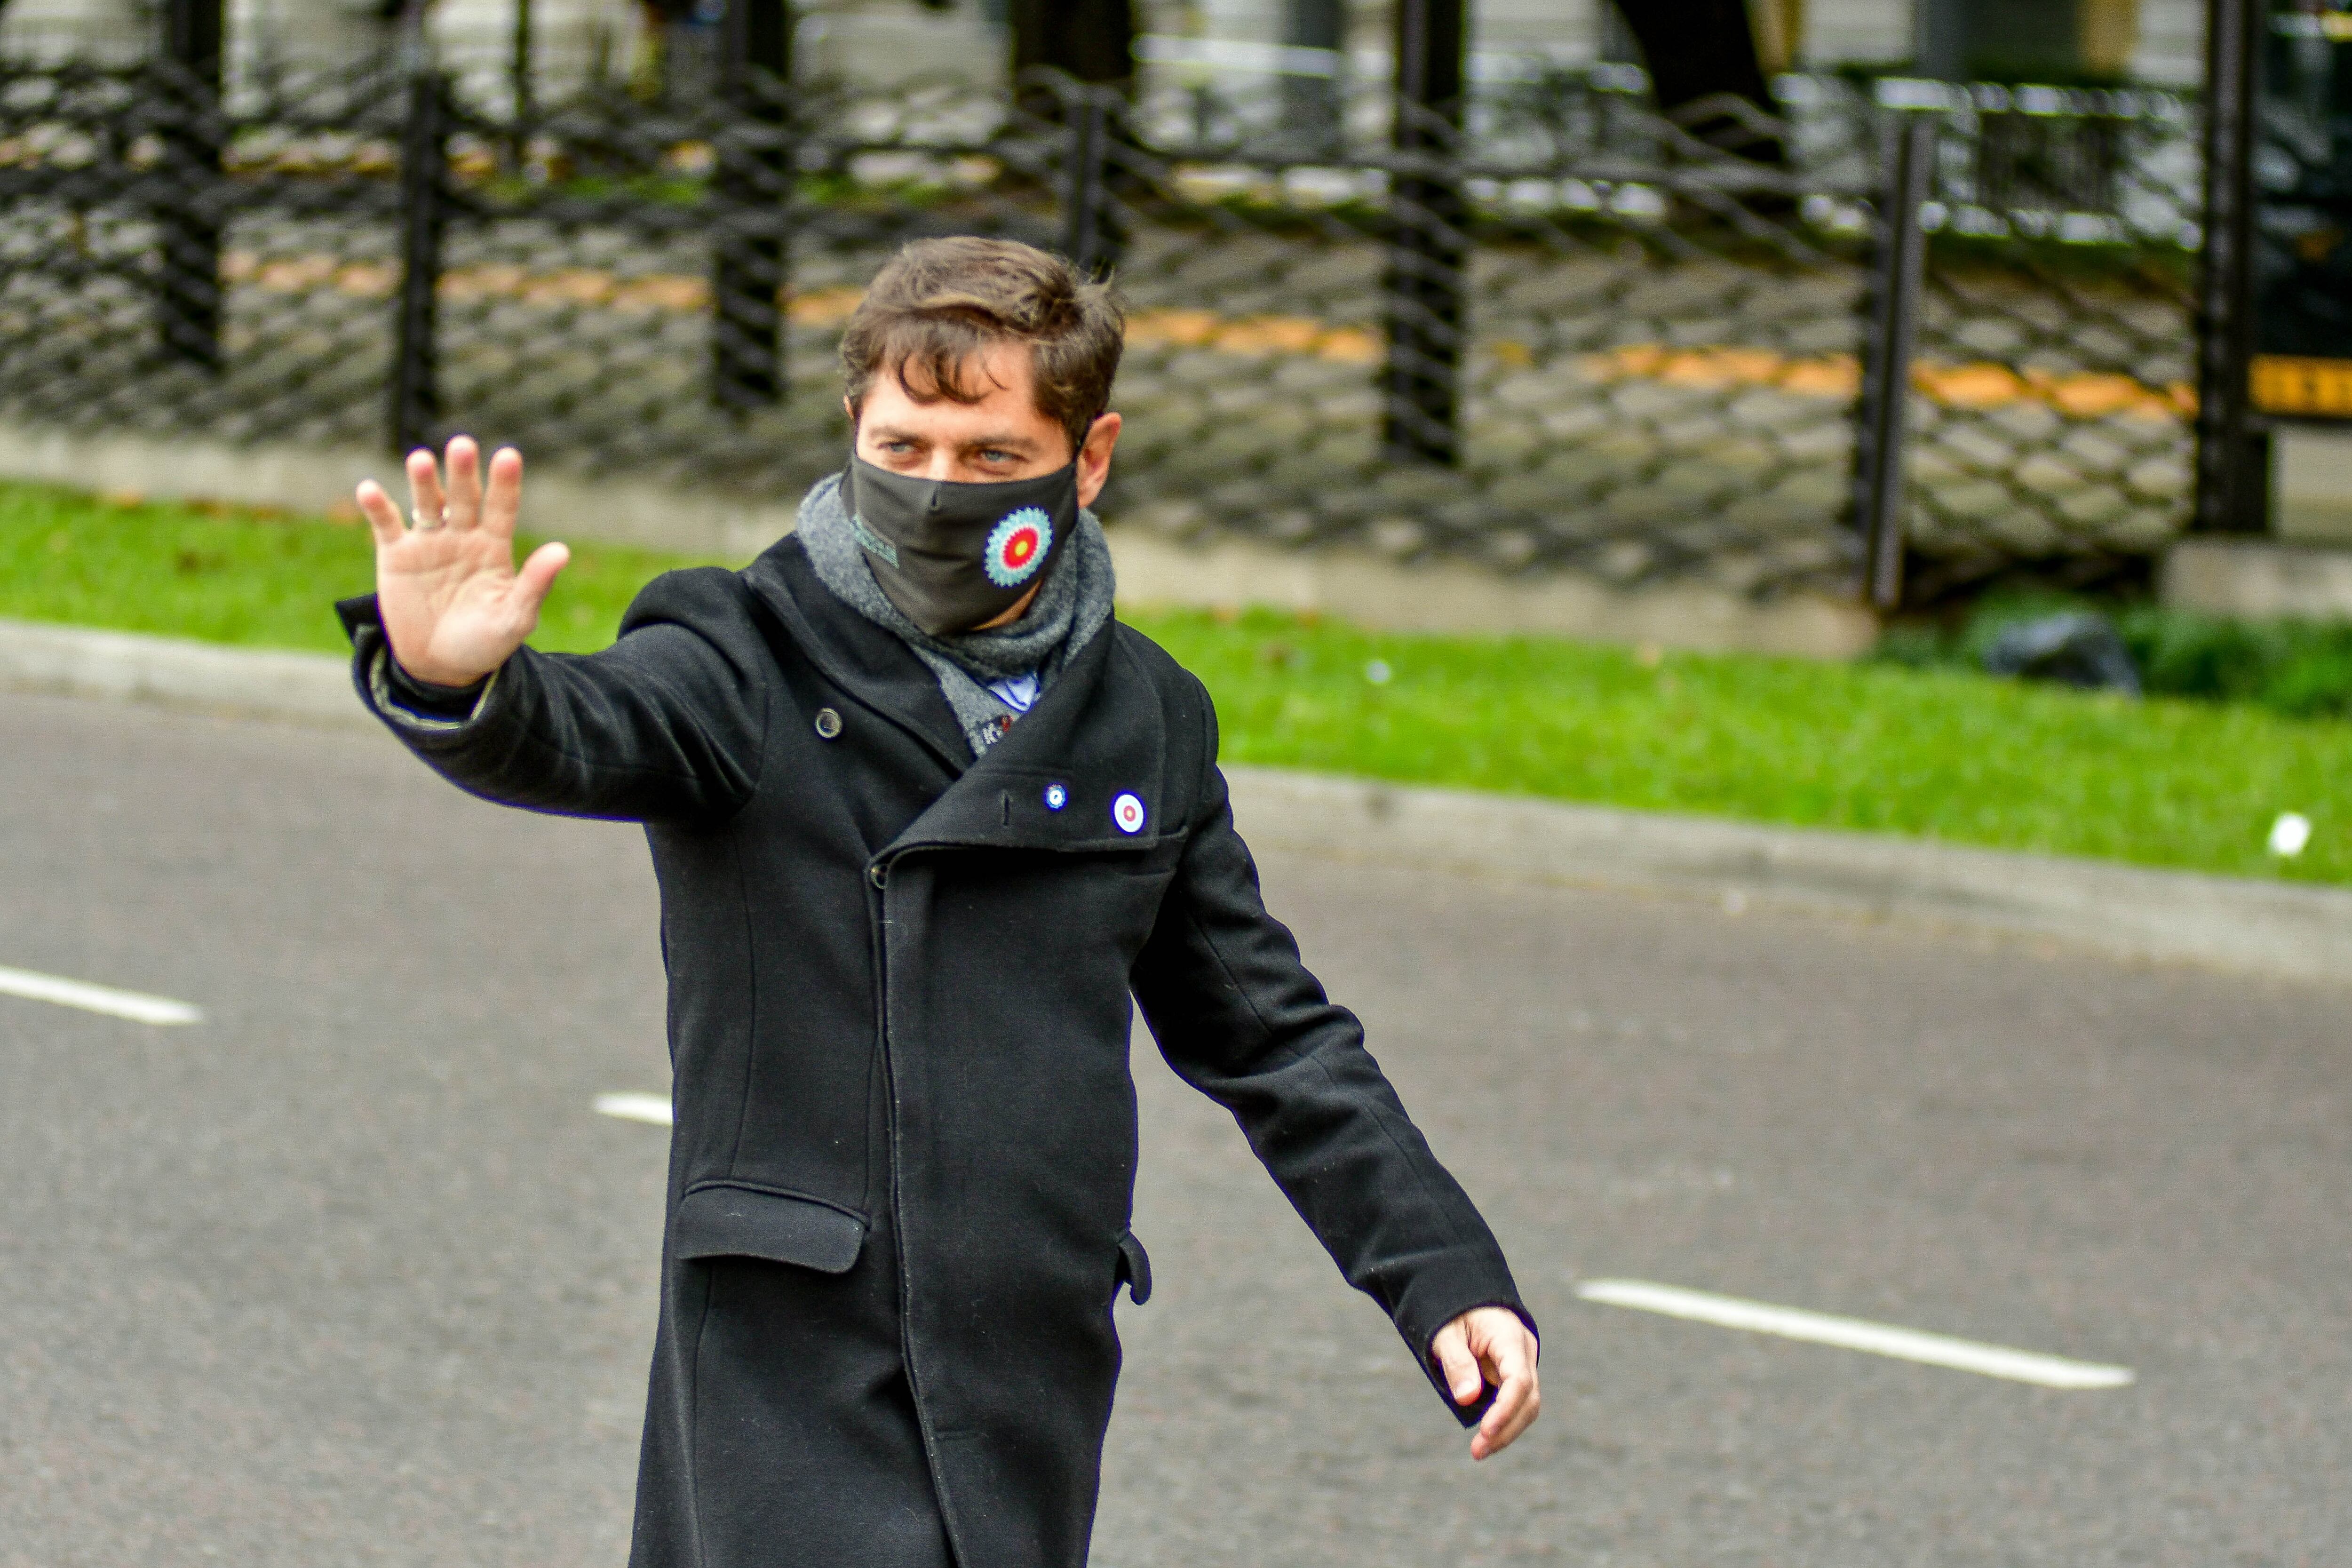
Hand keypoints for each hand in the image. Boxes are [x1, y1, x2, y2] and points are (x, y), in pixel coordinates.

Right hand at [355, 437, 568, 686]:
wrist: (442, 667)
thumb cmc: (486, 642)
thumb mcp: (515, 617)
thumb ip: (535, 584)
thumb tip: (563, 550)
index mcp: (495, 547)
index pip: (502, 508)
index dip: (505, 483)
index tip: (508, 456)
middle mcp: (462, 536)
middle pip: (463, 497)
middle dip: (462, 473)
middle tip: (462, 445)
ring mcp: (428, 542)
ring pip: (426, 503)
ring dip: (423, 482)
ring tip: (421, 460)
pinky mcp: (396, 554)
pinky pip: (386, 524)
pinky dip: (377, 507)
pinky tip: (368, 490)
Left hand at [1432, 1306, 1539, 1460]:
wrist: (1465, 1299)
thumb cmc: (1453, 1312)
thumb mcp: (1445, 1332)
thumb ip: (1457, 1362)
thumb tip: (1467, 1398)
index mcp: (1509, 1336)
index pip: (1518, 1379)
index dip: (1505, 1409)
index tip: (1486, 1431)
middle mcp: (1524, 1352)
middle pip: (1528, 1398)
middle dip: (1506, 1428)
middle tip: (1477, 1451)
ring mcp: (1523, 1364)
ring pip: (1526, 1405)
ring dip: (1506, 1430)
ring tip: (1479, 1451)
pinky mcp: (1515, 1375)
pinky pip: (1516, 1402)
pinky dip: (1503, 1420)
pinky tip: (1485, 1436)